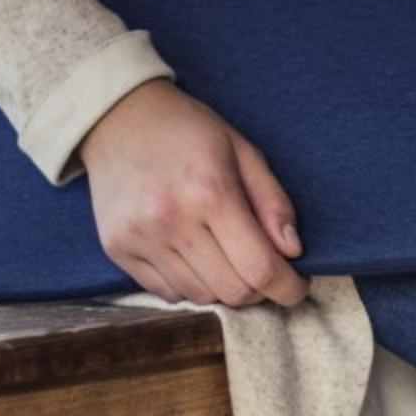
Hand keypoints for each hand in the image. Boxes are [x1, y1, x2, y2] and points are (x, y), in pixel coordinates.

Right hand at [76, 78, 310, 307]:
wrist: (120, 118)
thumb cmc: (189, 130)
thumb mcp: (243, 149)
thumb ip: (272, 201)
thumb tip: (293, 251)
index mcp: (211, 191)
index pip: (259, 267)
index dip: (287, 287)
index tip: (298, 286)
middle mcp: (171, 220)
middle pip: (231, 291)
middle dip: (259, 289)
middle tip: (264, 267)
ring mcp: (140, 238)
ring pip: (199, 296)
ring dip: (223, 287)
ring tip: (227, 255)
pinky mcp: (117, 250)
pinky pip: (166, 293)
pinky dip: (190, 285)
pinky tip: (194, 256)